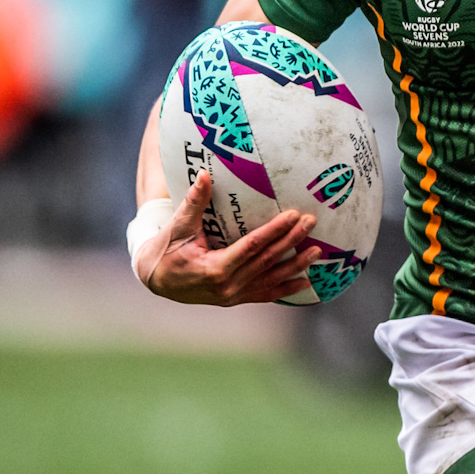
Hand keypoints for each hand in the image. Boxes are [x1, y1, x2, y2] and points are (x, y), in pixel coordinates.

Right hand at [135, 170, 320, 304]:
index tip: (294, 215)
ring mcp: (233, 295)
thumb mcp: (178, 226)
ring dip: (296, 265)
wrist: (155, 280)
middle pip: (267, 260)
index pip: (253, 246)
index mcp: (215, 267)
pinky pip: (266, 294)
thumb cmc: (166, 249)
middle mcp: (227, 285)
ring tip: (318, 251)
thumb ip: (193, 202)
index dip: (275, 230)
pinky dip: (287, 288)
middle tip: (312, 222)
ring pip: (271, 279)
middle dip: (292, 241)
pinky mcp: (236, 298)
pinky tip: (307, 281)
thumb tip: (203, 174)